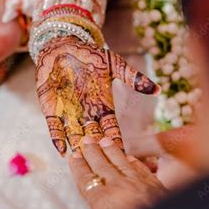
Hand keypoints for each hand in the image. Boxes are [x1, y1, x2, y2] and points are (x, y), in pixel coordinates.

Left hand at [36, 37, 159, 155]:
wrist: (63, 46)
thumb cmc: (90, 54)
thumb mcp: (113, 64)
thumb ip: (132, 76)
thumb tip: (157, 90)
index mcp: (103, 106)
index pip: (111, 129)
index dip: (115, 141)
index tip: (121, 155)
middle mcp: (86, 114)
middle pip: (93, 137)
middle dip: (97, 149)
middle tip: (101, 163)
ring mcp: (68, 113)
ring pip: (74, 136)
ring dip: (78, 148)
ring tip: (83, 161)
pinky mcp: (51, 109)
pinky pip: (54, 127)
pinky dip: (57, 138)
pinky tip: (62, 150)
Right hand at [70, 136, 166, 208]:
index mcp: (103, 200)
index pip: (86, 179)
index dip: (78, 166)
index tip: (74, 157)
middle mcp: (119, 188)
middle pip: (102, 165)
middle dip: (92, 152)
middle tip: (87, 140)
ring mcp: (139, 184)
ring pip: (122, 162)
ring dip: (111, 151)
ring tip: (104, 141)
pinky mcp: (157, 186)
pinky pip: (141, 169)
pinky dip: (133, 161)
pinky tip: (129, 156)